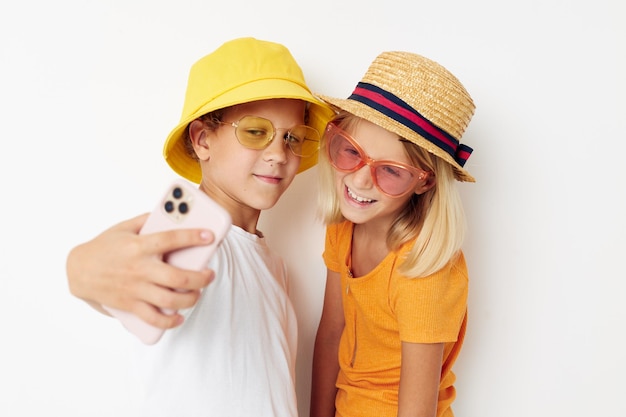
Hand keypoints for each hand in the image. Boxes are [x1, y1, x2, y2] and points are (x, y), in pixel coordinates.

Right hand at [66, 213, 215, 328]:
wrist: (78, 270)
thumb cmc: (104, 246)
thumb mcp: (124, 227)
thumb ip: (148, 220)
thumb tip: (173, 215)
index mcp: (139, 246)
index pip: (171, 239)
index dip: (193, 237)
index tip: (210, 236)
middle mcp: (139, 269)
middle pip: (178, 277)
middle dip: (201, 277)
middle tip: (209, 274)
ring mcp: (135, 289)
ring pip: (170, 299)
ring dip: (191, 298)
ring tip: (198, 293)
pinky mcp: (130, 305)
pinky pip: (153, 318)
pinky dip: (170, 321)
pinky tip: (179, 317)